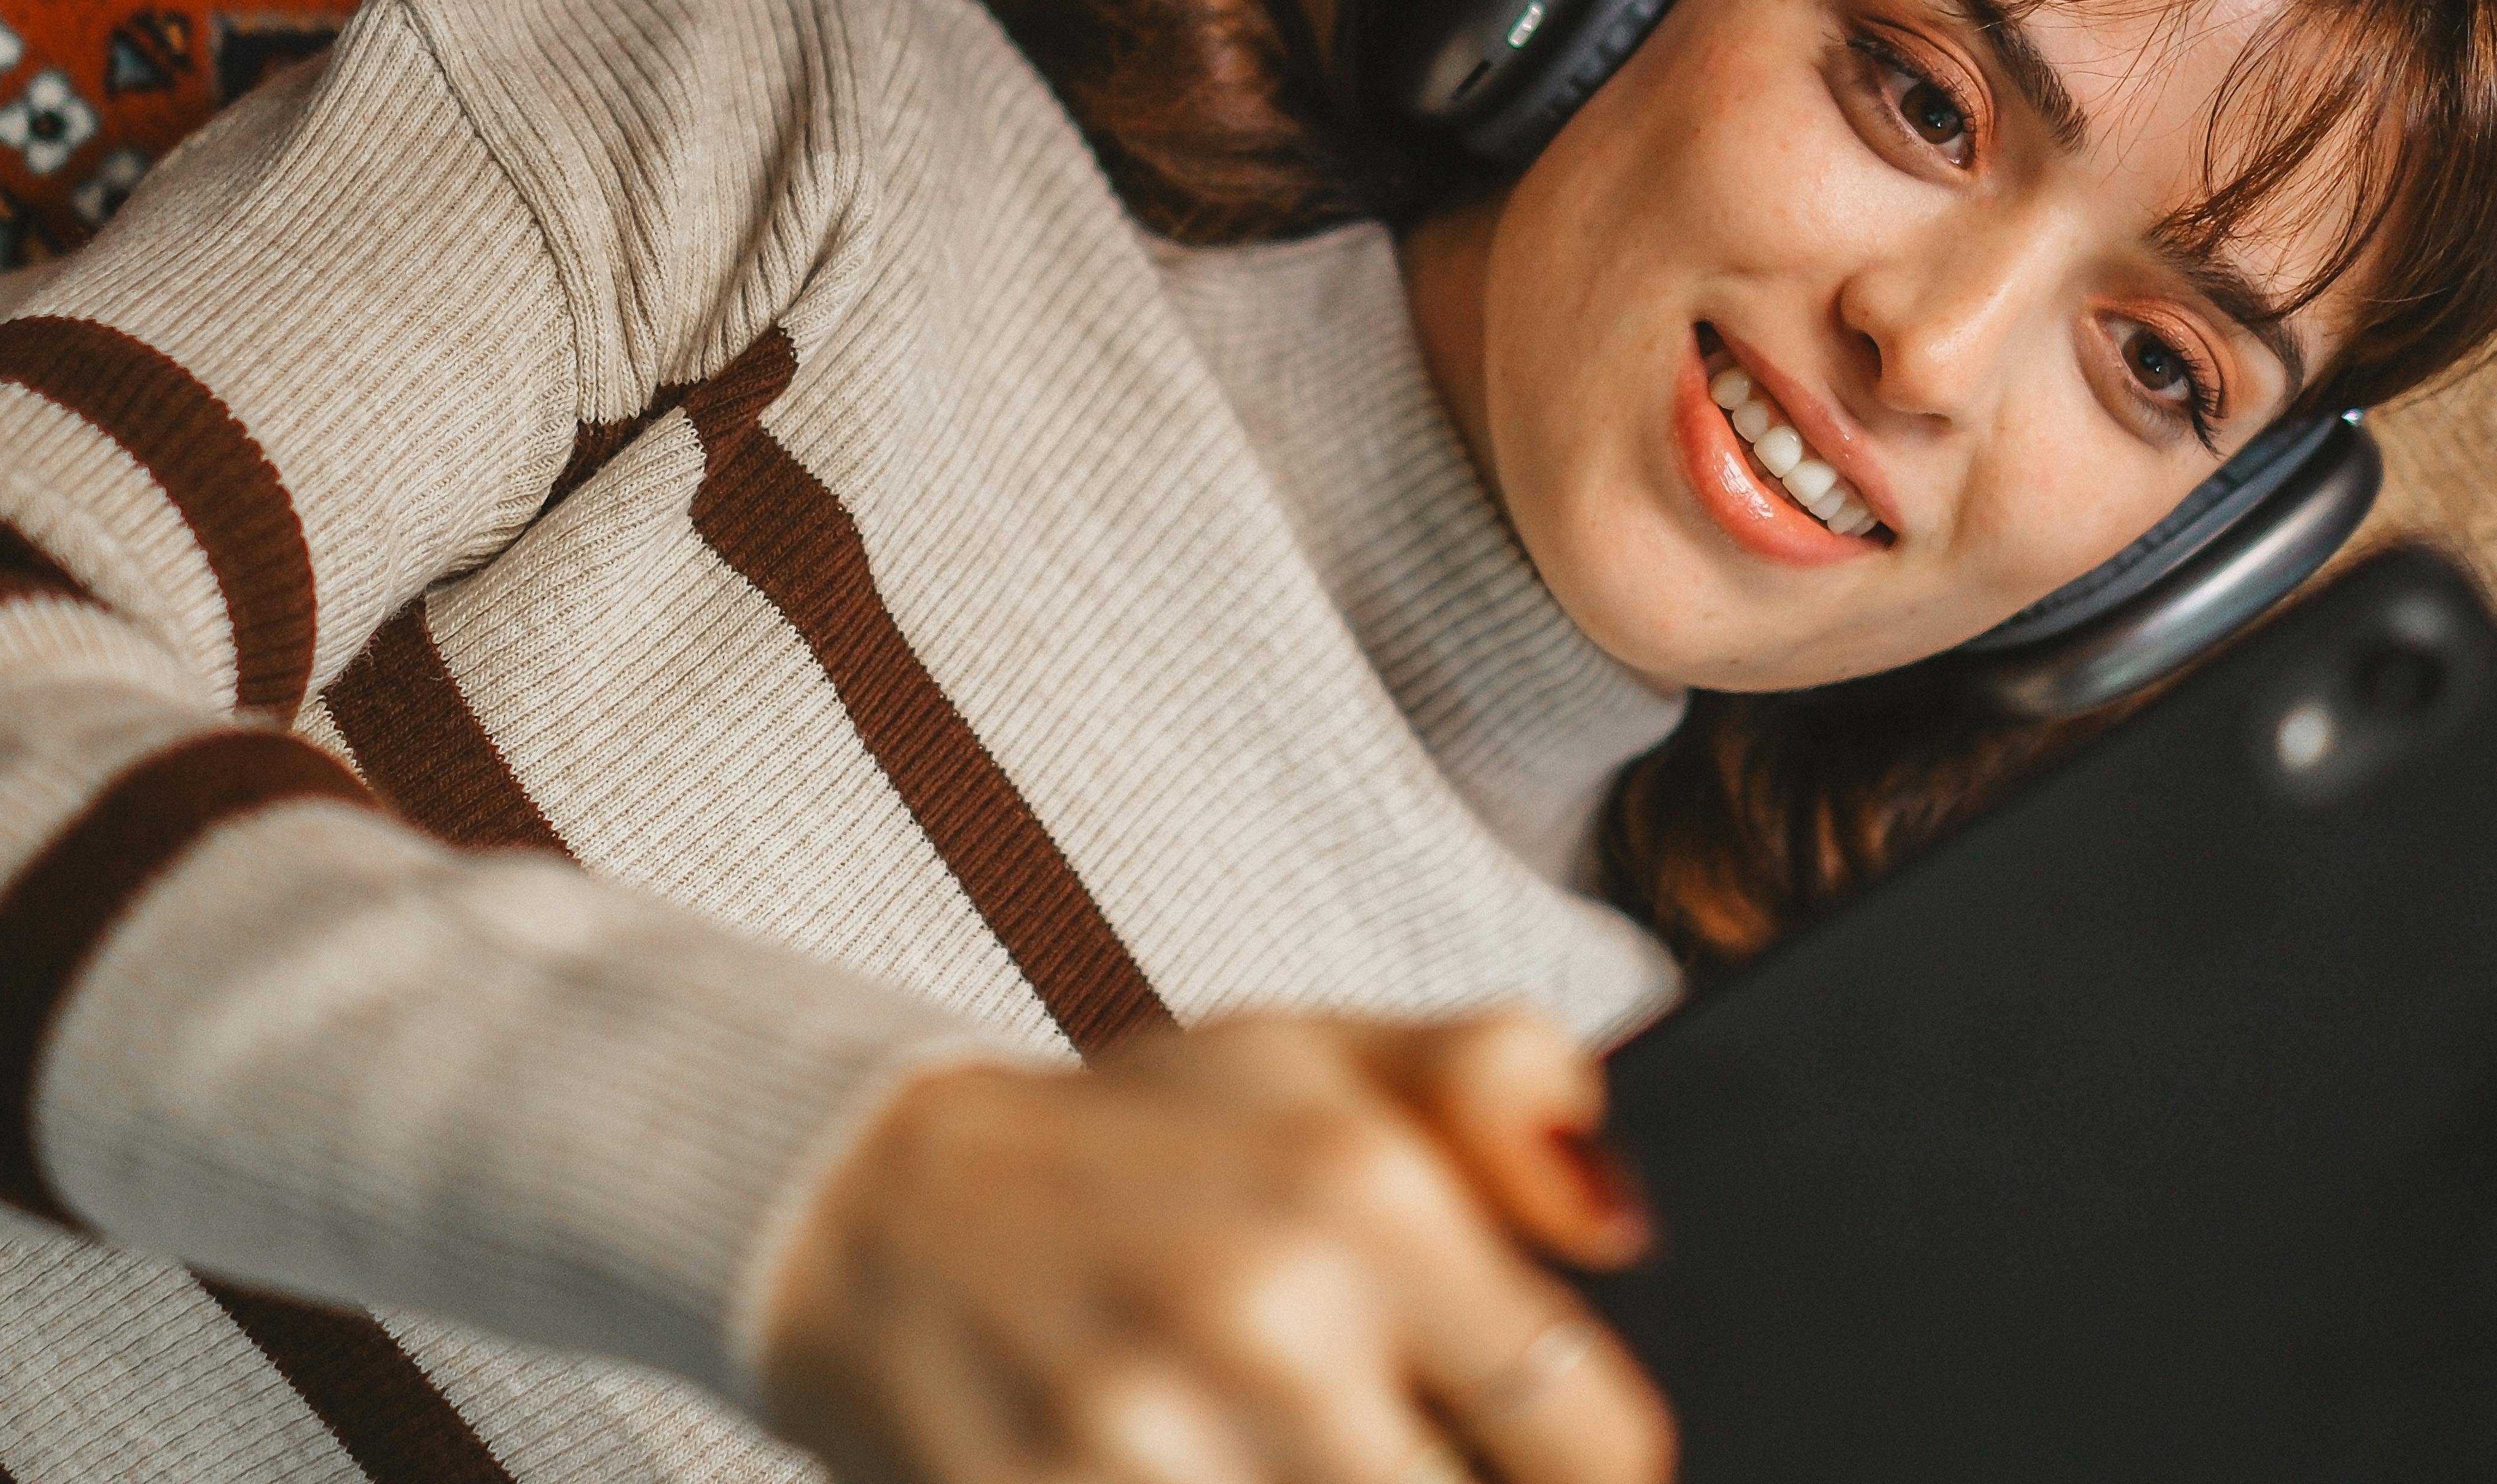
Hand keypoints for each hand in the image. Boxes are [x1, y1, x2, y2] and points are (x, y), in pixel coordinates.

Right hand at [755, 1009, 1669, 1483]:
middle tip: (1408, 1451)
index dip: (1594, 1465)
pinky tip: (1220, 1473)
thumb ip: (1495, 1088)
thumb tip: (1626, 1222)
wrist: (869, 1213)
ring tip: (1299, 1453)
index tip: (1554, 1458)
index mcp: (1357, 1197)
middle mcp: (1266, 1327)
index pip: (1593, 1430)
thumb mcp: (1313, 1054)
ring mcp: (1151, 1454)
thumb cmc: (1124, 1145)